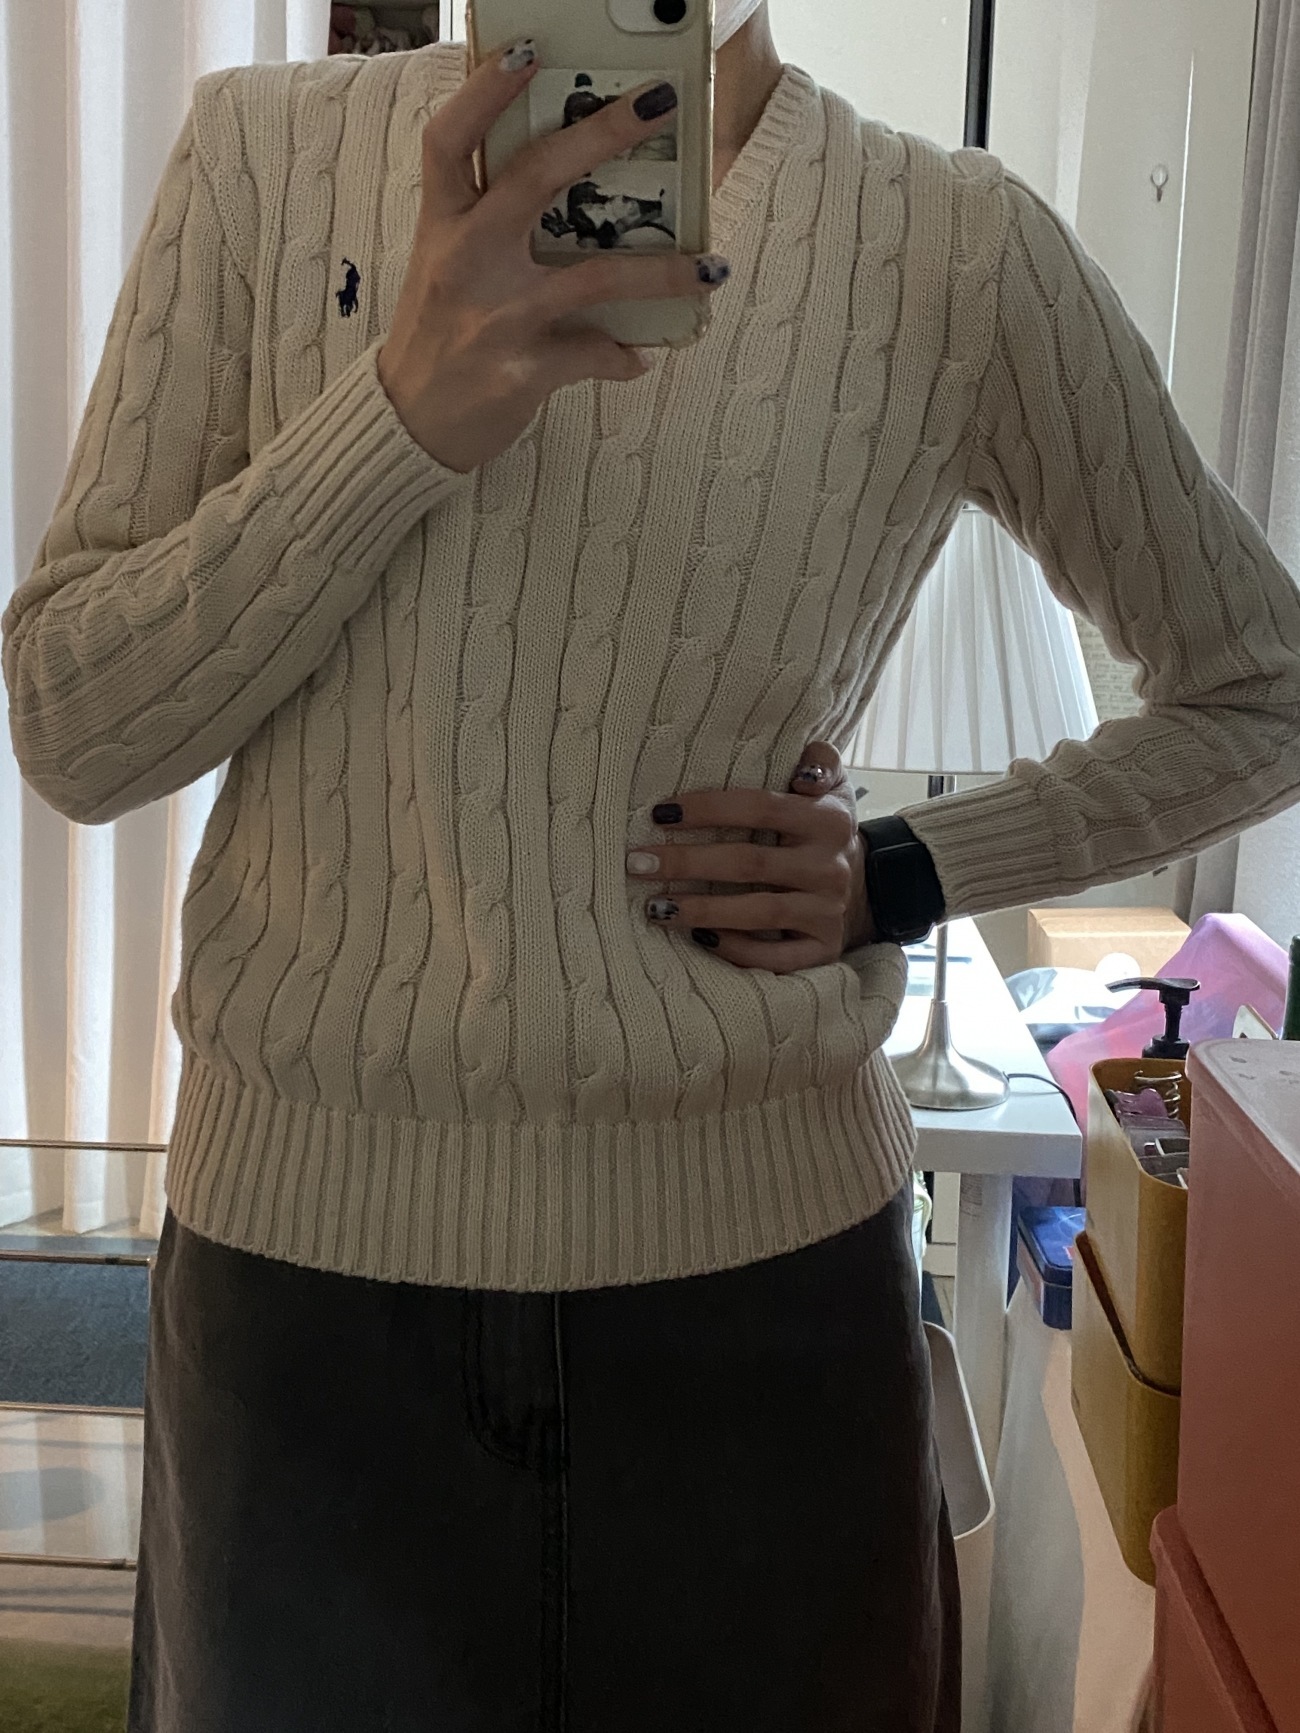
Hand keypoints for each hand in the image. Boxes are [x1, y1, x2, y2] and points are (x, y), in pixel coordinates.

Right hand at [377, 43, 729, 472]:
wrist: (408, 424)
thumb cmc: (435, 337)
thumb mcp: (443, 265)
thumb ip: (485, 221)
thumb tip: (561, 179)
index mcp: (442, 226)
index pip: (450, 139)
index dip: (486, 90)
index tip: (529, 51)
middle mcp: (466, 261)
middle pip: (534, 178)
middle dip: (601, 135)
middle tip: (659, 105)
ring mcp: (496, 317)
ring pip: (593, 279)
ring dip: (662, 271)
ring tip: (712, 267)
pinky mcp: (521, 371)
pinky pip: (593, 354)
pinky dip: (625, 356)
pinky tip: (641, 355)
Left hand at [626, 743, 877, 974]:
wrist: (866, 885)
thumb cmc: (824, 828)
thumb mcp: (833, 785)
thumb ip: (820, 761)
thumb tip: (802, 775)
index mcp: (827, 820)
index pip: (761, 808)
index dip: (709, 809)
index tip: (660, 814)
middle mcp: (830, 867)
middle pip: (749, 863)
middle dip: (687, 863)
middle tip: (637, 864)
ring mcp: (828, 911)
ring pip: (759, 911)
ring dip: (702, 910)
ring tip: (654, 907)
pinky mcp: (824, 949)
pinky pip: (775, 958)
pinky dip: (735, 950)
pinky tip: (698, 938)